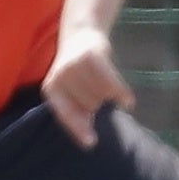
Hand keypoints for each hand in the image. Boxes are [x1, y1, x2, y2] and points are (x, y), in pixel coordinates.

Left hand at [45, 26, 134, 147]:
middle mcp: (59, 78)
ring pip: (101, 94)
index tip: (91, 144)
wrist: (81, 35)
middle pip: (90, 106)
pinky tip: (128, 101)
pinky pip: (110, 82)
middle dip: (98, 103)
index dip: (78, 129)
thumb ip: (79, 113)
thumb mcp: (73, 92)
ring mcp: (73, 66)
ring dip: (108, 93)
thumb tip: (89, 141)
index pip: (65, 115)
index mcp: (51, 90)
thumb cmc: (79, 72)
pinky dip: (121, 92)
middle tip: (95, 88)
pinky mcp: (90, 56)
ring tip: (102, 80)